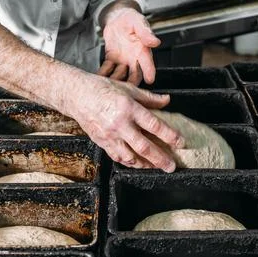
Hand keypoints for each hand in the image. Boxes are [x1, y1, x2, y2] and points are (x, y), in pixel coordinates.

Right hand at [68, 73, 184, 171]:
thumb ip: (149, 98)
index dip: (169, 135)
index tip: (180, 142)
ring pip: (130, 156)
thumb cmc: (102, 89)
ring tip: (156, 167)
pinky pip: (117, 157)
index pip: (154, 125)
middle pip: (144, 146)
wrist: (77, 96)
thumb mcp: (128, 89)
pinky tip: (137, 164)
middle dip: (160, 158)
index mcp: (129, 108)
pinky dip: (129, 162)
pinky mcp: (102, 142)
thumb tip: (167, 101)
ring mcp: (110, 135)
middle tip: (171, 166)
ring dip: (145, 164)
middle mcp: (120, 124)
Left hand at [97, 8, 159, 85]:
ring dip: (116, 81)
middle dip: (131, 83)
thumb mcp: (138, 22)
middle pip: (134, 75)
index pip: (148, 63)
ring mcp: (123, 61)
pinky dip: (103, 74)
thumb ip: (145, 32)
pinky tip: (99, 79)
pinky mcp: (111, 60)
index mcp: (143, 50)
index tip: (150, 80)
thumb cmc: (131, 19)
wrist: (118, 19)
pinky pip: (107, 69)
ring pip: (120, 75)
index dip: (149, 71)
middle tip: (127, 90)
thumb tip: (155, 42)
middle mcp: (134, 59)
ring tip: (110, 87)